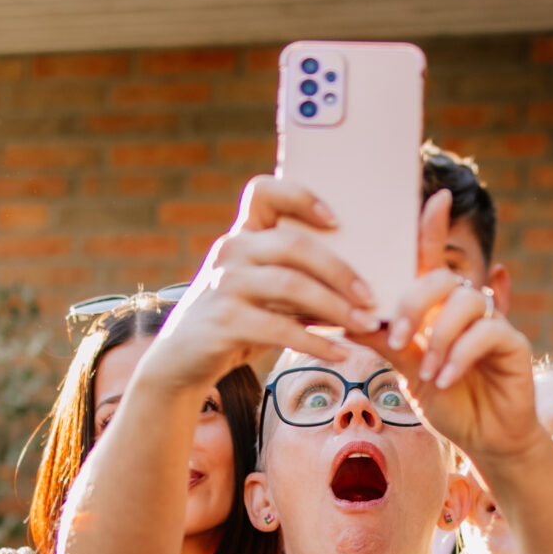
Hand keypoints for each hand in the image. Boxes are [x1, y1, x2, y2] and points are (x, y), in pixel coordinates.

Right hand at [143, 175, 380, 391]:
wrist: (182, 361)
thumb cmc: (237, 322)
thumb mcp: (262, 293)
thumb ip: (297, 280)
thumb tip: (360, 288)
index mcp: (241, 236)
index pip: (263, 192)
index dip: (300, 196)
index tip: (335, 219)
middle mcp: (229, 251)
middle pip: (294, 245)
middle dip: (340, 271)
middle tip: (371, 297)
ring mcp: (223, 284)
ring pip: (292, 285)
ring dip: (337, 308)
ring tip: (366, 326)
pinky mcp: (223, 321)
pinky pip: (280, 328)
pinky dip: (316, 342)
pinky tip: (340, 353)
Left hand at [363, 191, 541, 465]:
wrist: (484, 440)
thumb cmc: (447, 403)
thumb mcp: (406, 372)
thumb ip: (387, 342)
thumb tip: (349, 318)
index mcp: (439, 308)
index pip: (433, 260)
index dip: (435, 227)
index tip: (435, 196)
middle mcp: (467, 308)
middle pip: (444, 278)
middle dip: (415, 305)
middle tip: (399, 340)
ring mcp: (493, 323)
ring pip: (468, 302)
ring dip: (440, 337)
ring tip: (426, 372)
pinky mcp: (513, 344)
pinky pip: (488, 333)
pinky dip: (461, 355)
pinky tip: (446, 379)